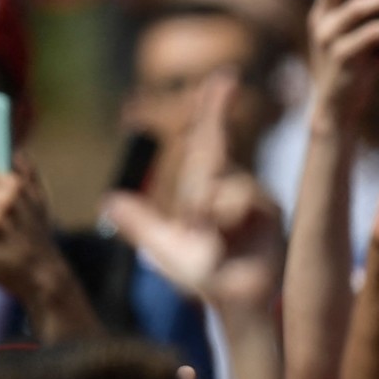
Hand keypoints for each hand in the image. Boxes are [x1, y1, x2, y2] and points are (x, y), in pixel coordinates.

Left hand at [104, 74, 284, 315]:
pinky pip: (240, 196)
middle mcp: (231, 186)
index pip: (208, 140)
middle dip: (205, 157)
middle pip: (214, 151)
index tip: (225, 77)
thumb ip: (140, 224)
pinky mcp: (269, 210)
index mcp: (206, 189)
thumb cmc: (204, 278)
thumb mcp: (163, 248)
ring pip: (222, 181)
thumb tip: (109, 201)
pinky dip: (225, 215)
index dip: (213, 107)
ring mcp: (252, 197)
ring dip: (207, 209)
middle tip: (199, 216)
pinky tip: (229, 236)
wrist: (233, 300)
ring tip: (211, 236)